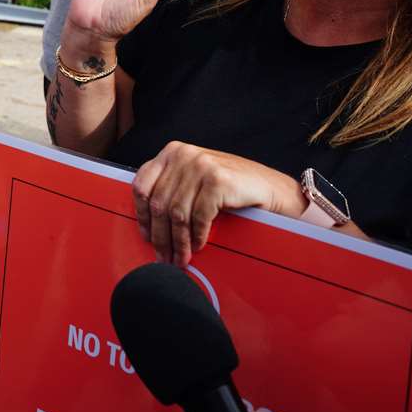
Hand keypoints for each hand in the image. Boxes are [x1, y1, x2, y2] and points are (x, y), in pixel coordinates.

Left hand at [134, 141, 302, 266]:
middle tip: (163, 256)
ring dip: (179, 242)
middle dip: (160, 236)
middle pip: (159, 204)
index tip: (146, 235)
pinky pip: (199, 216)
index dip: (141, 215)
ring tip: (180, 258)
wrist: (270, 188)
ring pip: (177, 213)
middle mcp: (183, 155)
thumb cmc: (230, 188)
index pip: (142, 185)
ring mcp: (201, 165)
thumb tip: (148, 224)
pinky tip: (199, 246)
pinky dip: (197, 236)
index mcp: (172, 152)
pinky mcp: (218, 180)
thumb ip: (172, 190)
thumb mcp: (194, 181)